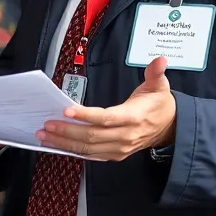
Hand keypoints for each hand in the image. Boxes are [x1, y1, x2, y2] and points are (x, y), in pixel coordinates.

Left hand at [37, 56, 176, 159]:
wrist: (170, 127)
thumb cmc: (159, 105)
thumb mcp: (159, 86)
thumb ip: (156, 73)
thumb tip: (160, 60)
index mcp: (133, 117)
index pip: (105, 118)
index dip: (85, 115)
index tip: (66, 110)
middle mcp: (125, 136)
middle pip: (91, 135)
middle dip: (66, 130)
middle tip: (46, 124)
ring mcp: (120, 148)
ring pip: (88, 148)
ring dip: (65, 142)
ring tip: (45, 135)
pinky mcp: (115, 154)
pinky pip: (91, 155)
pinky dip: (73, 151)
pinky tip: (58, 145)